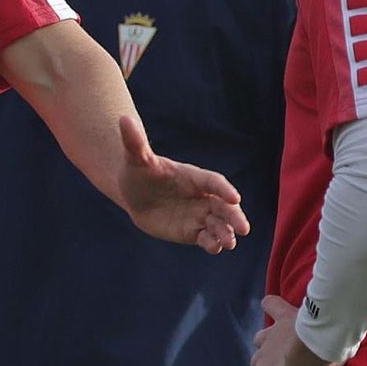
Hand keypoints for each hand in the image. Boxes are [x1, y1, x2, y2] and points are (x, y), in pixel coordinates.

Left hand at [116, 116, 249, 252]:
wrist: (135, 194)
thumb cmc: (139, 173)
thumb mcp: (136, 159)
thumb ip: (135, 142)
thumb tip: (123, 117)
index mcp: (194, 176)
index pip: (214, 182)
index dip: (224, 189)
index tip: (234, 197)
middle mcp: (202, 196)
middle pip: (224, 206)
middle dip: (234, 216)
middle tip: (244, 228)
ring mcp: (199, 214)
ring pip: (218, 224)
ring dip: (225, 233)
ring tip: (229, 243)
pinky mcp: (193, 231)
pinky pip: (206, 237)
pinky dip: (211, 243)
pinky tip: (214, 248)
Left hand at [245, 295, 339, 365]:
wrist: (309, 353)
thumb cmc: (327, 337)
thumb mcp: (330, 323)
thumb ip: (331, 324)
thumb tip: (348, 326)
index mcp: (286, 318)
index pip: (271, 304)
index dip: (272, 308)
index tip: (281, 318)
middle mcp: (269, 335)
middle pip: (261, 338)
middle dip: (270, 347)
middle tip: (287, 357)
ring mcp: (262, 356)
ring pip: (255, 361)